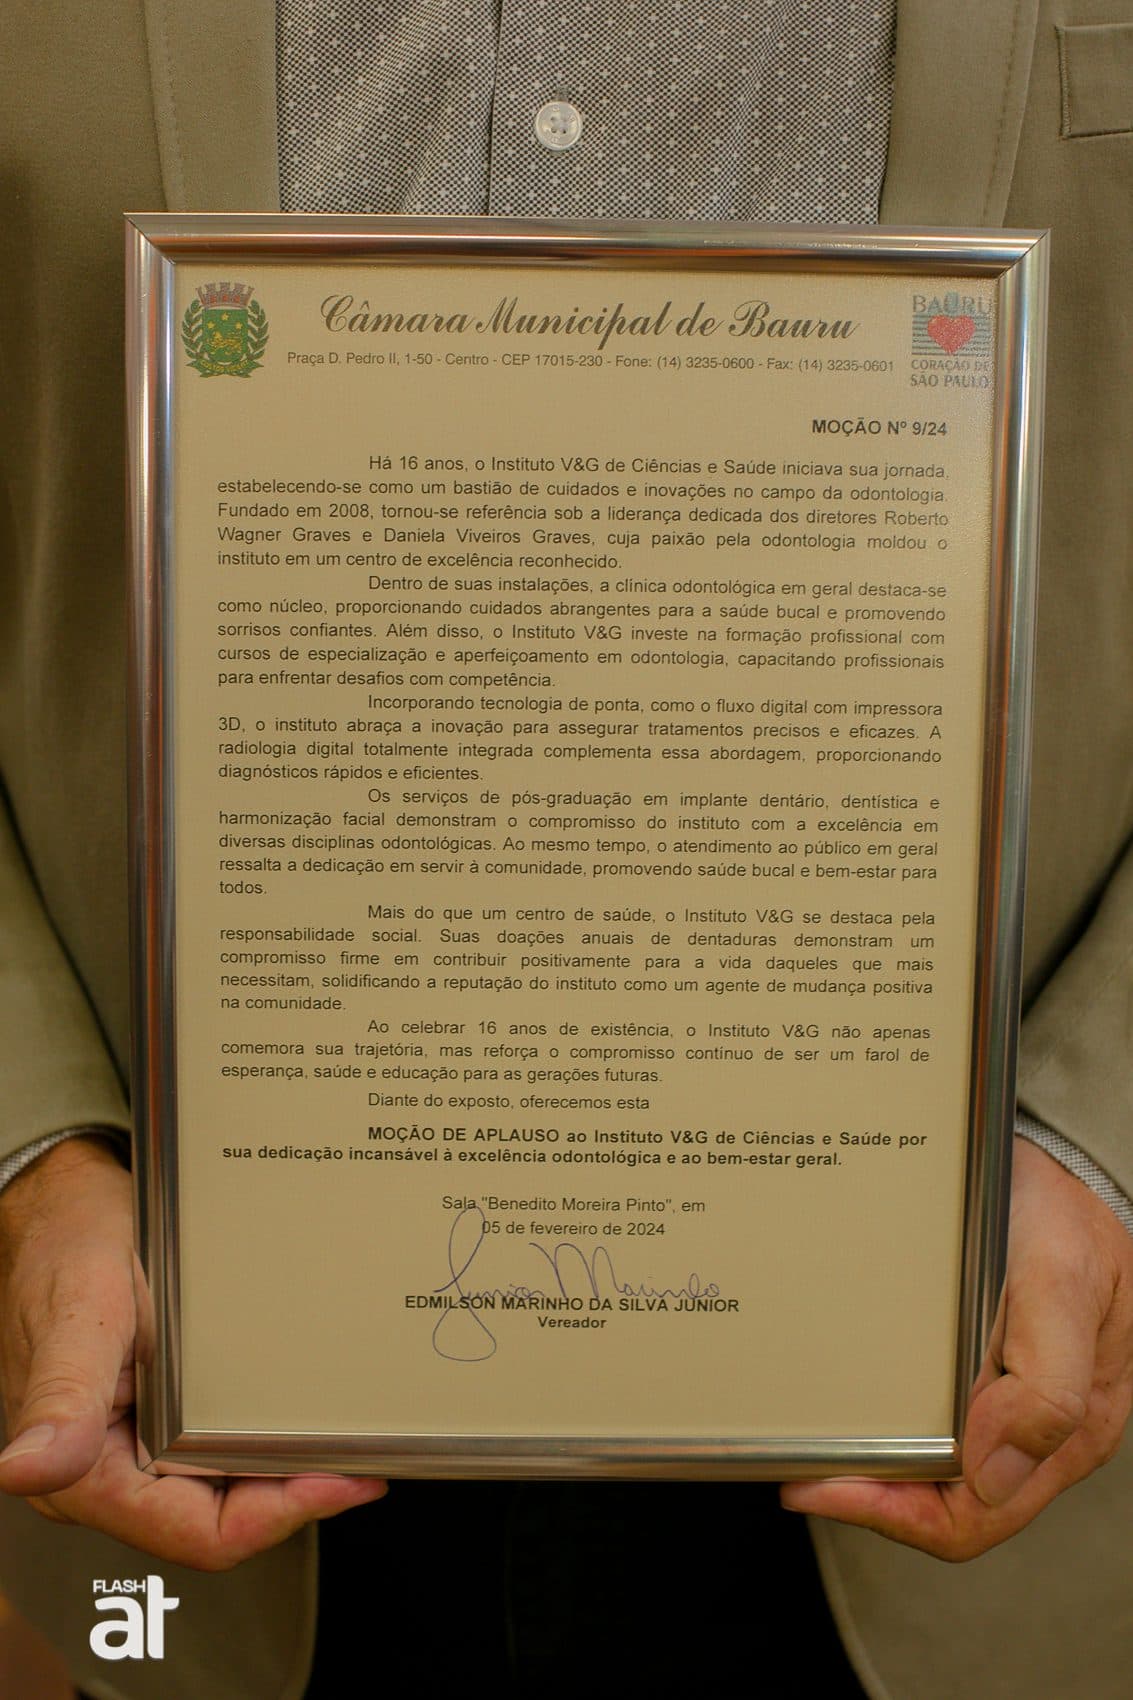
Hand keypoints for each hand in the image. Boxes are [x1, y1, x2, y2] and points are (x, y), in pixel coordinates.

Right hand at [0, 1135, 384, 1569]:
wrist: (62, 1199)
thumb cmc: (66, 1243)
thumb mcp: (79, 1311)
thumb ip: (63, 1396)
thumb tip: (27, 1470)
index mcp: (83, 1471)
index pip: (195, 1534)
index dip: (274, 1517)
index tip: (337, 1481)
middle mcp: (107, 1471)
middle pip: (221, 1519)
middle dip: (294, 1494)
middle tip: (363, 1457)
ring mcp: (134, 1444)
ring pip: (225, 1488)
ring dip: (284, 1468)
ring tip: (347, 1436)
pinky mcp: (155, 1414)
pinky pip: (217, 1448)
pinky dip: (263, 1436)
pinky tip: (302, 1411)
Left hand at [781, 1137, 1132, 1559]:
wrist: (1061, 1164)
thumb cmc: (1067, 1219)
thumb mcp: (1061, 1285)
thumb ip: (1047, 1385)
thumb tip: (993, 1477)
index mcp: (1071, 1429)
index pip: (975, 1515)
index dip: (895, 1514)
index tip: (822, 1486)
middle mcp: (1039, 1429)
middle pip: (945, 1502)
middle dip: (869, 1494)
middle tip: (797, 1463)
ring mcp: (1007, 1399)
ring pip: (933, 1467)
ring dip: (871, 1461)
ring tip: (808, 1438)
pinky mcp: (981, 1368)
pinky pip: (931, 1418)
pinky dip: (884, 1420)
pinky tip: (845, 1397)